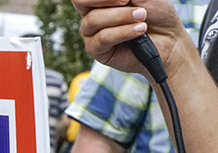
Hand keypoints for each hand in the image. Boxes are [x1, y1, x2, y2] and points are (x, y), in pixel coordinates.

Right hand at [73, 0, 193, 76]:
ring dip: (121, 17)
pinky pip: (103, 38)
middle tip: (127, 1)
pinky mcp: (96, 50)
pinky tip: (139, 30)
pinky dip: (123, 32)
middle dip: (106, 0)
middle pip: (81, 3)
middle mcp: (92, 15)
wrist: (168, 39)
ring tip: (142, 18)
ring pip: (94, 20)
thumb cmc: (156, 15)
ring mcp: (92, 33)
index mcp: (100, 1)